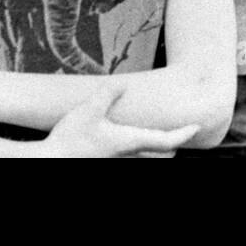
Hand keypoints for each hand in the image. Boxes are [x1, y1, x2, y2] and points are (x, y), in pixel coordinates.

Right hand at [40, 84, 200, 157]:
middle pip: (161, 154)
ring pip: (145, 158)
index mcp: (129, 142)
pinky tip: (130, 141)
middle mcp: (127, 156)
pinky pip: (130, 159)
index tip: (196, 127)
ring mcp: (116, 162)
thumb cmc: (69, 138)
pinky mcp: (106, 163)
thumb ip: (107, 94)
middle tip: (180, 131)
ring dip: (155, 149)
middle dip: (171, 144)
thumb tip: (123, 82)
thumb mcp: (88, 110)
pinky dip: (139, 152)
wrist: (48, 161)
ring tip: (160, 136)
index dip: (183, 134)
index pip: (166, 141)